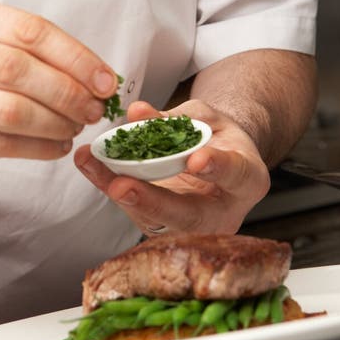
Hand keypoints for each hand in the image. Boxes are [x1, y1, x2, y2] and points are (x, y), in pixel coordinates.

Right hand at [0, 0, 116, 182]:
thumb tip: (98, 76)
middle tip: (92, 108)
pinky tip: (56, 145)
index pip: (28, 30)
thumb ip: (34, 51)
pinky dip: (37, 147)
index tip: (104, 80)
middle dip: (65, 91)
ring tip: (75, 127)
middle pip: (17, 67)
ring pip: (8, 108)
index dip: (74, 56)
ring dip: (53, 122)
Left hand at [74, 99, 270, 235]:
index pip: (235, 175)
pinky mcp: (166, 225)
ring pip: (156, 219)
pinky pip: (137, 211)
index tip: (196, 159)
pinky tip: (92, 167)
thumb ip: (175, 117)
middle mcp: (224, 212)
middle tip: (122, 185)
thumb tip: (137, 113)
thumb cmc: (219, 137)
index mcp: (247, 179)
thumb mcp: (206, 117)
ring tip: (93, 166)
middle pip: (189, 215)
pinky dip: (111, 187)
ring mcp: (194, 225)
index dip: (217, 168)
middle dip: (152, 200)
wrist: (220, 159)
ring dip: (120, 194)